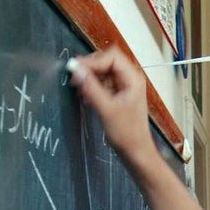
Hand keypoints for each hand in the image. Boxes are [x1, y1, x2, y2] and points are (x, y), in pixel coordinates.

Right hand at [68, 46, 154, 163]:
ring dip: (89, 79)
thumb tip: (74, 67)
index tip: (77, 72)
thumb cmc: (126, 134)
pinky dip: (92, 87)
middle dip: (89, 69)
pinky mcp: (118, 95)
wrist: (136, 152)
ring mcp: (124, 87)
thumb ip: (90, 87)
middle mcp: (130, 79)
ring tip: (78, 91)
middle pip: (105, 61)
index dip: (92, 61)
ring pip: (102, 72)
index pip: (111, 56)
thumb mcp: (106, 109)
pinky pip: (102, 83)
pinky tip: (84, 97)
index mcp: (133, 79)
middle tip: (74, 80)